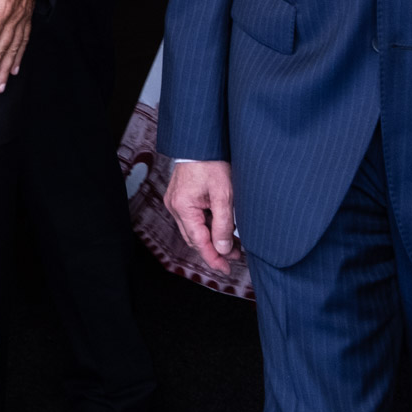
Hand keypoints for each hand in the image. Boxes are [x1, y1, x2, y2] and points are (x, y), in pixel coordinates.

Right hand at [164, 159, 238, 273]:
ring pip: (194, 230)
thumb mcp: (224, 195)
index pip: (199, 242)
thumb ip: (224, 225)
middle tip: (236, 256)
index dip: (214, 258)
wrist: (202, 142)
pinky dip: (207, 226)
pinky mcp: (181, 197)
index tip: (226, 269)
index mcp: (183, 207)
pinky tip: (222, 228)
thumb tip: (224, 249)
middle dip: (215, 250)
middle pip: (195, 238)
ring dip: (212, 238)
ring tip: (233, 244)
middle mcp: (175, 206)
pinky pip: (193, 219)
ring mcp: (176, 202)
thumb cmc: (212, 163)